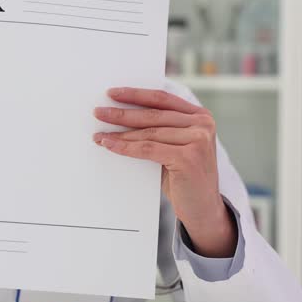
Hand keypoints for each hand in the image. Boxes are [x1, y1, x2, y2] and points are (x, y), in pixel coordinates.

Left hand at [93, 87, 236, 257]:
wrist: (203, 208)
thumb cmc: (184, 176)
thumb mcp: (175, 146)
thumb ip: (159, 129)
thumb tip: (120, 117)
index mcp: (200, 116)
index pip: (162, 99)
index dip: (135, 94)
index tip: (112, 93)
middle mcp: (202, 124)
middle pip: (152, 115)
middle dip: (122, 114)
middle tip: (98, 113)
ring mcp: (198, 140)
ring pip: (148, 133)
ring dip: (120, 134)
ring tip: (99, 135)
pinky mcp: (188, 157)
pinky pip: (148, 149)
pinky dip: (126, 147)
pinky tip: (109, 145)